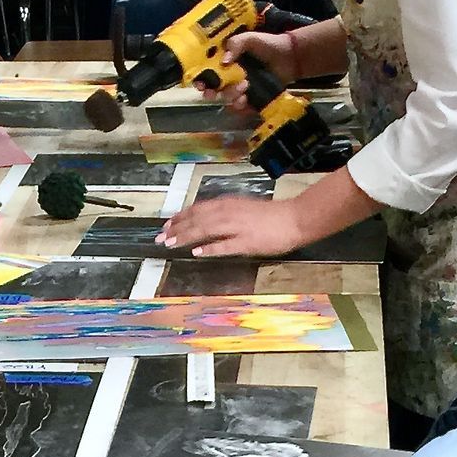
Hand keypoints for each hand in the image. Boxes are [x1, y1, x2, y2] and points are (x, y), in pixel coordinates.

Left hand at [157, 192, 306, 259]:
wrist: (295, 218)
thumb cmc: (271, 216)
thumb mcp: (244, 209)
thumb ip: (226, 214)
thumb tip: (207, 222)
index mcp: (229, 204)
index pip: (198, 209)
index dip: (181, 217)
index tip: (166, 224)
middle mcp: (229, 212)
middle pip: (197, 219)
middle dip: (177, 228)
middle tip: (160, 237)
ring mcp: (237, 227)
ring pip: (206, 229)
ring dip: (186, 236)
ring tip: (170, 243)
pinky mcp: (247, 242)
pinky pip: (224, 245)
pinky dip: (209, 248)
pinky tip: (196, 252)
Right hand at [197, 26, 291, 115]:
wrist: (290, 57)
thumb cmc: (268, 44)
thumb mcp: (250, 38)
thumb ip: (236, 44)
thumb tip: (223, 62)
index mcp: (225, 62)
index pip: (207, 72)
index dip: (200, 79)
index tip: (200, 84)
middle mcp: (229, 76)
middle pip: (212, 89)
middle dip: (211, 92)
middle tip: (213, 92)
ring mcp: (240, 89)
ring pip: (226, 98)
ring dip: (230, 95)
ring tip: (245, 86)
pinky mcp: (251, 99)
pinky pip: (240, 107)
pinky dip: (240, 105)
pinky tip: (246, 99)